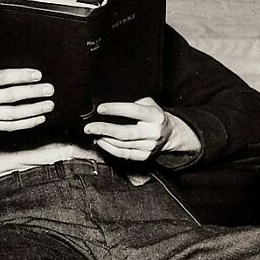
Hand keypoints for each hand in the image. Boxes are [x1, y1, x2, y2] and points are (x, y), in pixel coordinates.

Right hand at [0, 59, 53, 130]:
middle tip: (48, 89)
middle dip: (32, 93)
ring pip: (12, 115)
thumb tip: (14, 68)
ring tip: (47, 105)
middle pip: (9, 97)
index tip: (36, 75)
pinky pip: (8, 127)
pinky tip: (37, 118)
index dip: (20, 76)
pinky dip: (25, 124)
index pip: (0, 78)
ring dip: (33, 110)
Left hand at [83, 96, 200, 161]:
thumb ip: (133, 102)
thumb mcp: (148, 103)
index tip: (100, 108)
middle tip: (89, 127)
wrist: (170, 134)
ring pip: (122, 145)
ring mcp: (149, 147)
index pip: (134, 111)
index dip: (116, 109)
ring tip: (93, 133)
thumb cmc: (154, 116)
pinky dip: (109, 148)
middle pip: (124, 132)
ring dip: (104, 139)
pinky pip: (123, 154)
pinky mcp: (144, 156)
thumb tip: (109, 105)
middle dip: (104, 129)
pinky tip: (101, 142)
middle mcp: (153, 132)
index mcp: (155, 116)